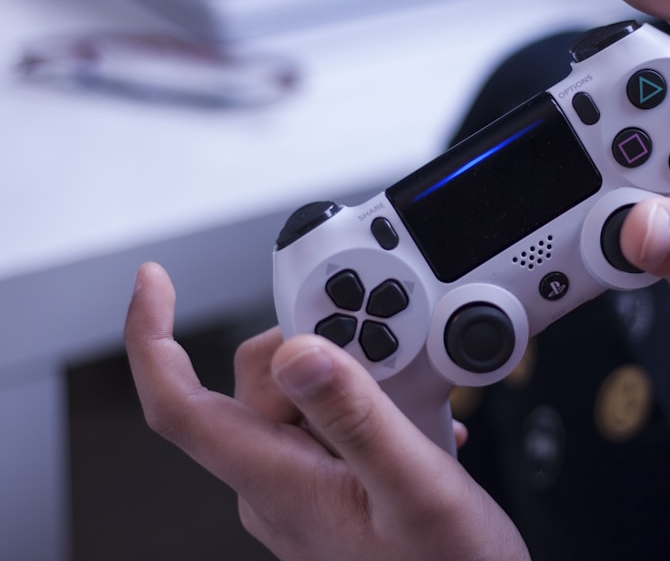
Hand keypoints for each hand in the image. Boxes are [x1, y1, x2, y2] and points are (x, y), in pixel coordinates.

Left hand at [124, 262, 528, 560]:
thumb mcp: (417, 487)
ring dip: (354, 381)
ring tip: (413, 406)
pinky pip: (327, 424)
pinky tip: (413, 424)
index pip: (179, 405)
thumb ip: (356, 418)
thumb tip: (298, 354)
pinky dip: (367, 406)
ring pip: (299, 398)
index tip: (154, 281)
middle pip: (257, 383)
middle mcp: (275, 486)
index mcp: (278, 483)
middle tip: (382, 355)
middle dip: (315, 348)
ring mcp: (299, 490)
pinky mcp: (327, 489)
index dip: (151, 336)